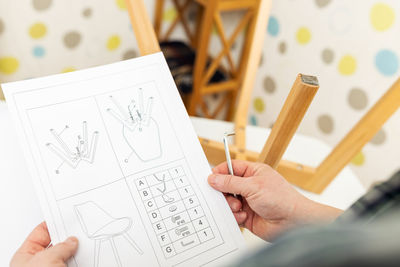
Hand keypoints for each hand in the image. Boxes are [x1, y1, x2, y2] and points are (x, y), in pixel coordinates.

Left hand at [10, 222, 77, 266]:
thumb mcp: (48, 258)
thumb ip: (61, 247)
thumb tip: (71, 242)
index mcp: (25, 257)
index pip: (40, 233)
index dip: (52, 224)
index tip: (64, 218)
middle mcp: (37, 264)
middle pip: (54, 244)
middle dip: (66, 238)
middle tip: (75, 233)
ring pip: (65, 254)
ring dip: (73, 250)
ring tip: (80, 246)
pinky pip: (72, 262)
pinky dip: (79, 258)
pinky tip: (83, 255)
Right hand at [208, 160, 341, 240]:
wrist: (292, 223)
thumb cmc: (281, 200)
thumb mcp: (253, 186)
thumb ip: (230, 182)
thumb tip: (213, 179)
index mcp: (253, 172)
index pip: (231, 167)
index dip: (219, 172)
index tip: (210, 179)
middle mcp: (250, 186)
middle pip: (226, 185)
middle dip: (224, 192)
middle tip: (225, 196)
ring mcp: (248, 201)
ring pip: (227, 201)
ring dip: (230, 205)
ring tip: (239, 208)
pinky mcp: (247, 215)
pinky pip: (232, 214)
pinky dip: (235, 216)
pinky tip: (244, 217)